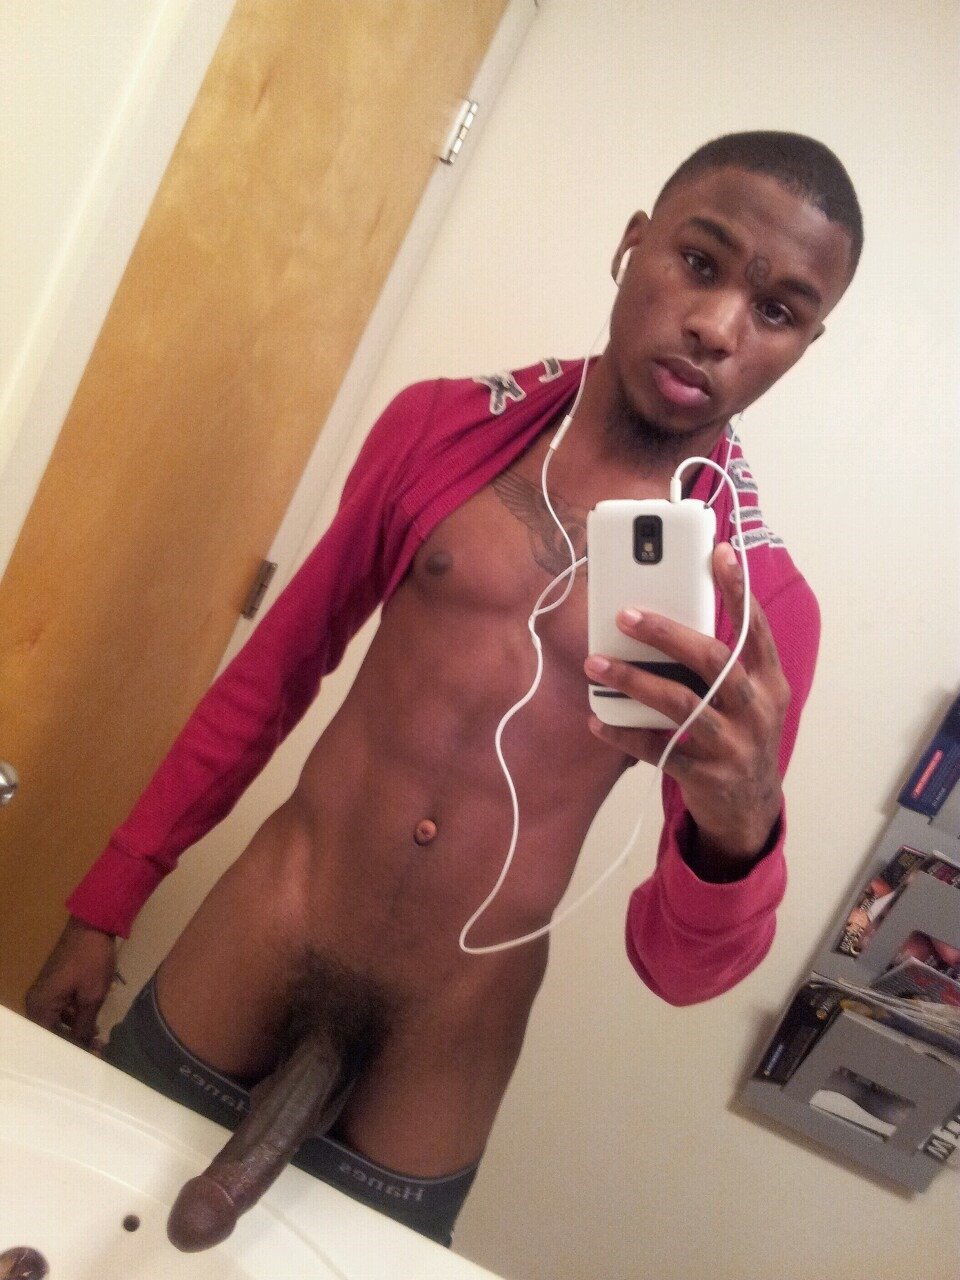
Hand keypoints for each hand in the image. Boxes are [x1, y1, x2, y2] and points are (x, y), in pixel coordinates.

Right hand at [24, 916, 117, 1049]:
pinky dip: (74, 1018)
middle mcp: (36, 1001)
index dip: (69, 1052)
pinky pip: (61, 1009)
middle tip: (97, 1052)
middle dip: (73, 1043)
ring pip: (56, 1022)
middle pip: (50, 1032)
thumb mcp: (91, 996)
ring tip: (98, 1042)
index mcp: (39, 1006)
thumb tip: (84, 1049)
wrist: (93, 925)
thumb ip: (84, 1026)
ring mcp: (45, 992)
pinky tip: (92, 1025)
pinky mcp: (56, 986)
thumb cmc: (91, 960)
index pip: (49, 1040)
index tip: (89, 1059)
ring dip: (76, 1032)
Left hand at [584, 543, 789, 870]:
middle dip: (667, 634)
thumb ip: (722, 662)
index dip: (739, 590)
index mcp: (770, 683)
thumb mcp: (748, 699)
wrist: (749, 811)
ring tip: (596, 663)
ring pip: (681, 703)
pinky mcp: (706, 776)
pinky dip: (624, 733)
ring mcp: (734, 745)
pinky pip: (657, 749)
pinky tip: (597, 719)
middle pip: (713, 661)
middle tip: (626, 614)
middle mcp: (757, 710)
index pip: (756, 628)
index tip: (718, 553)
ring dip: (634, 680)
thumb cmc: (740, 737)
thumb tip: (668, 613)